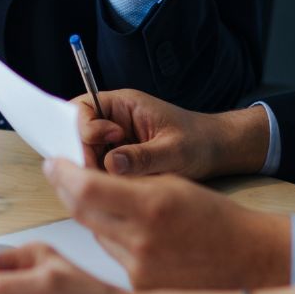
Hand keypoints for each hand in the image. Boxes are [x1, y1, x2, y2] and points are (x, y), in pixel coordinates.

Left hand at [44, 159, 292, 289]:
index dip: (63, 173)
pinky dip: (113, 240)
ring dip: (92, 215)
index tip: (53, 163)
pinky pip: (112, 256)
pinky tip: (129, 231)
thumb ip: (130, 180)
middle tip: (59, 174)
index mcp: (151, 204)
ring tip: (104, 200)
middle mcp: (140, 240)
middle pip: (82, 212)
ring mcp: (138, 269)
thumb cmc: (215, 218)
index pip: (87, 187)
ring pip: (95, 234)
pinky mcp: (138, 288)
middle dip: (67, 190)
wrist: (247, 260)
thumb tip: (88, 174)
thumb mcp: (173, 183)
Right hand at [75, 88, 269, 178]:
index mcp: (125, 104)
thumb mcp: (173, 151)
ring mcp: (116, 139)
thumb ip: (143, 157)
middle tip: (100, 177)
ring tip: (115, 185)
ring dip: (94, 170)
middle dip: (83, 154)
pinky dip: (104, 179)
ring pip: (87, 153)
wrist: (216, 151)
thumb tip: (112, 164)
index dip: (83, 131)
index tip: (98, 154)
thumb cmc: (198, 142)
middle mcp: (115, 118)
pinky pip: (100, 167)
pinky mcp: (120, 157)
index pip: (84, 108)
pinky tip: (119, 189)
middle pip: (79, 132)